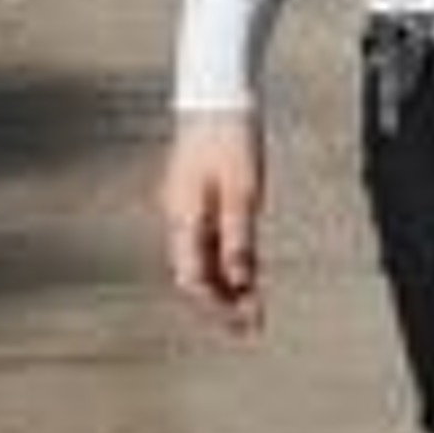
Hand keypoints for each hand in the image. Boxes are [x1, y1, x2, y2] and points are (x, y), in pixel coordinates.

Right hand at [161, 112, 264, 333]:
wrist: (218, 102)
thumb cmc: (232, 142)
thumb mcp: (242, 191)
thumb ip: (238, 236)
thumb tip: (238, 280)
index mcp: (185, 220)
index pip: (192, 278)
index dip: (215, 305)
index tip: (243, 323)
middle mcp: (182, 220)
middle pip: (195, 275)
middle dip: (220, 305)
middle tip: (249, 331)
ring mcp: (190, 211)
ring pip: (203, 261)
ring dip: (226, 288)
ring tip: (251, 314)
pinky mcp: (203, 202)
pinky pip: (213, 243)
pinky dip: (229, 264)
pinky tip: (247, 280)